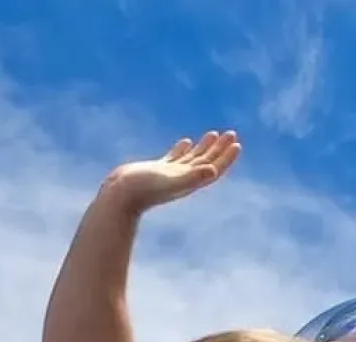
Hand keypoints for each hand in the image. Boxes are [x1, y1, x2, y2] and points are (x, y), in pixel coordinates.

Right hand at [100, 131, 240, 213]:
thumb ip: (192, 176)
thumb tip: (213, 171)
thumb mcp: (170, 180)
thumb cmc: (144, 189)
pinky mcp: (157, 170)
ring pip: (192, 159)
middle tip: (231, 133)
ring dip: (204, 147)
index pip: (213, 169)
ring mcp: (169, 175)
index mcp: (189, 183)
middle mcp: (182, 179)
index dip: (226, 157)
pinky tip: (186, 141)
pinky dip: (182, 149)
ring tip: (214, 134)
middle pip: (206, 162)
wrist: (119, 195)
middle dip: (219, 149)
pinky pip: (174, 158)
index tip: (236, 143)